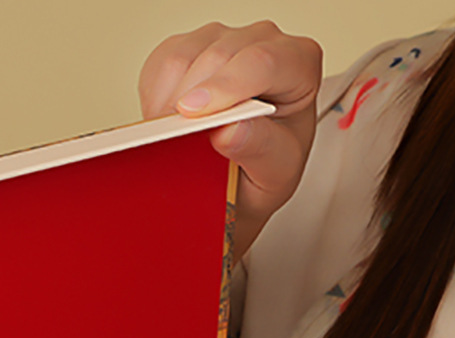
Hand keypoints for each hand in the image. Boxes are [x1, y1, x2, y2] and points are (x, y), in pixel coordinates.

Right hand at [139, 21, 322, 259]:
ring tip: (180, 139)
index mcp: (298, 64)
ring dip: (169, 103)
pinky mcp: (189, 48)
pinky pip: (162, 63)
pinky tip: (170, 121)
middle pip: (218, 56)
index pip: (263, 61)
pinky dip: (156, 96)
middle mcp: (264, 42)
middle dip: (191, 103)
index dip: (226, 86)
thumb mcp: (274, 173)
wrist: (242, 180)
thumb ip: (260, 149)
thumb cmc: (265, 170)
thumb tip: (229, 129)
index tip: (193, 114)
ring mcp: (224, 40)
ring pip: (184, 57)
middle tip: (180, 145)